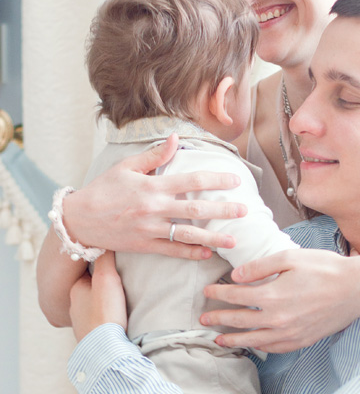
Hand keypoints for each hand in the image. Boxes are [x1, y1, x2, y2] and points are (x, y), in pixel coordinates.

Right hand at [63, 134, 246, 258]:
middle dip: (223, 210)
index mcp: (153, 186)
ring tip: (234, 241)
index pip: (191, 180)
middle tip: (245, 211)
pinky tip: (208, 254)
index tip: (236, 180)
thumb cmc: (104, 189)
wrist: (79, 220)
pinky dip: (190, 254)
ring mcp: (150, 229)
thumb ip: (155, 156)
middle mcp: (154, 208)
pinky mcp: (145, 245)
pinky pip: (172, 251)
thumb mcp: (127, 167)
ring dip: (213, 238)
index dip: (216, 179)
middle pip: (195, 209)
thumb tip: (177, 139)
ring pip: (188, 235)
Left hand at [70, 252, 126, 341]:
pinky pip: (97, 322)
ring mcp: (81, 323)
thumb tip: (103, 239)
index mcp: (75, 289)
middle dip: (101, 286)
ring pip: (92, 306)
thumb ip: (105, 258)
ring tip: (118, 301)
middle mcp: (74, 306)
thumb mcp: (107, 277)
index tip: (113, 264)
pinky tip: (114, 320)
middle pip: (90, 289)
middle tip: (119, 282)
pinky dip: (104, 318)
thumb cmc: (105, 312)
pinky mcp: (90, 337)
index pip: (87, 271)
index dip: (100, 266)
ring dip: (103, 303)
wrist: (105, 350)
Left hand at [202, 247, 359, 352]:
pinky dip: (259, 348)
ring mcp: (290, 334)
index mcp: (271, 296)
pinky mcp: (302, 341)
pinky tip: (254, 345)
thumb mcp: (290, 257)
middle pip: (239, 321)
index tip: (208, 291)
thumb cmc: (325, 268)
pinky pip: (274, 349)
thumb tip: (236, 276)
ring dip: (233, 340)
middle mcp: (277, 320)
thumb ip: (260, 267)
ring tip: (219, 340)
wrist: (357, 288)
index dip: (219, 294)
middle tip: (203, 319)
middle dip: (219, 319)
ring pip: (253, 340)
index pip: (235, 296)